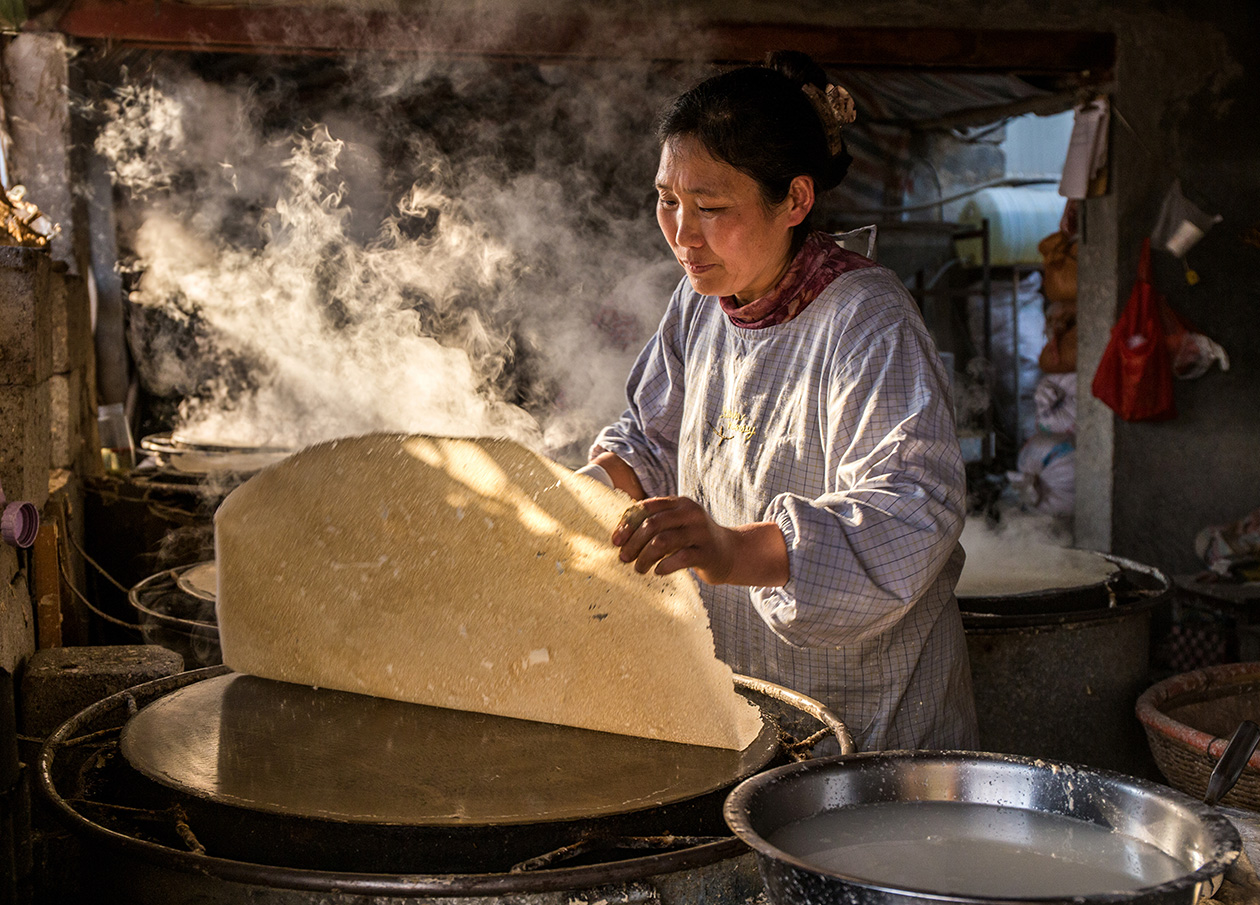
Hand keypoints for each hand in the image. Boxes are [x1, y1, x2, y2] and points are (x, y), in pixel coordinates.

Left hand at [612, 496, 736, 583]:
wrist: (730, 553)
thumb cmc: (693, 540)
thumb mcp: (676, 525)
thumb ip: (655, 524)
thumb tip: (620, 536)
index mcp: (680, 503)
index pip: (646, 508)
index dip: (627, 524)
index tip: (616, 541)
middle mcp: (691, 514)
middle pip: (652, 524)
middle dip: (633, 542)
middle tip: (624, 558)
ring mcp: (701, 532)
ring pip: (663, 541)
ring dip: (645, 557)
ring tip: (639, 568)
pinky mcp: (707, 552)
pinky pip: (680, 558)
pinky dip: (664, 566)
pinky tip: (658, 571)